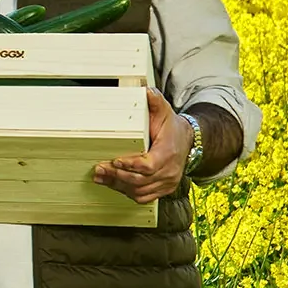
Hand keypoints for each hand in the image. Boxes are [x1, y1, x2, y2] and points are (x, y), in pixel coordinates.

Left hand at [94, 88, 189, 203]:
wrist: (187, 141)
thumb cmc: (171, 126)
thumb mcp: (164, 111)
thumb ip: (155, 101)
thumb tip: (146, 90)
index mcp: (168, 153)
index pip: (148, 165)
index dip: (130, 165)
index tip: (115, 160)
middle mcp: (170, 171)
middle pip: (140, 180)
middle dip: (117, 176)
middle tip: (99, 168)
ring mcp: (167, 182)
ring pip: (140, 191)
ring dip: (118, 185)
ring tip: (100, 177)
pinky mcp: (164, 189)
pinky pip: (144, 197)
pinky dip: (127, 192)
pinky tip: (113, 184)